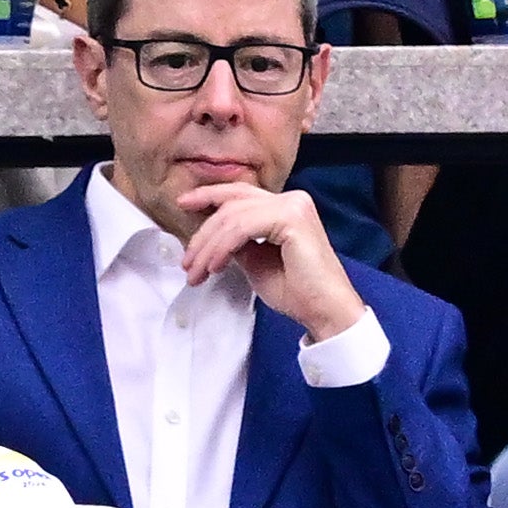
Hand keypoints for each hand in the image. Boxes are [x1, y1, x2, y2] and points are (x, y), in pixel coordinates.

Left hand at [173, 180, 367, 343]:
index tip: (182, 206)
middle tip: (186, 262)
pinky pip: (242, 227)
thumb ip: (237, 243)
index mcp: (286, 206)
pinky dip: (223, 247)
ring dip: (208, 246)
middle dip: (203, 233)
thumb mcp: (256, 263)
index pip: (240, 195)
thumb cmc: (297, 293)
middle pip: (231, 204)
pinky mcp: (291, 218)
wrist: (325, 312)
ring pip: (233, 217)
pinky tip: (214, 267)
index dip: (209, 196)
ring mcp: (293, 205)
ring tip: (196, 272)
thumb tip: (212, 237)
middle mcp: (291, 199)